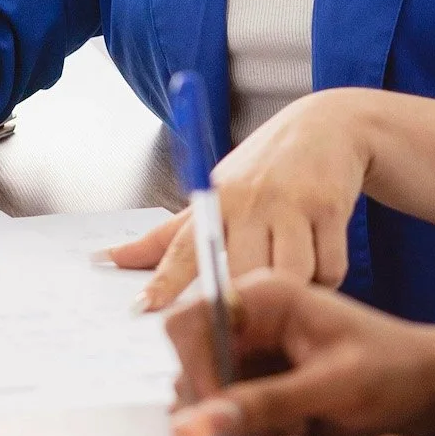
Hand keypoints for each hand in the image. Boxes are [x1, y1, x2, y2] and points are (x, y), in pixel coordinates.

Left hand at [113, 91, 368, 309]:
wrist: (327, 125)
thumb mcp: (213, 194)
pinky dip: (327, 278)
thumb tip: (104, 260)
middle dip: (248, 300)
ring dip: (294, 289)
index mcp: (215, 201)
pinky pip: (329, 269)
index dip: (165, 281)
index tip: (144, 309)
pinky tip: (320, 261)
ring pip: (291, 276)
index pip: (184, 247)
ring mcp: (291, 203)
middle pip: (243, 275)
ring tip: (292, 281)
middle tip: (252, 310)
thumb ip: (165, 237)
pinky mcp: (329, 207)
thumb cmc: (262, 169)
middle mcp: (249, 201)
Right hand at [168, 269, 434, 435]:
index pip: (189, 324)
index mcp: (265, 295)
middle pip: (191, 366)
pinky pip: (231, 414)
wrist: (433, 387)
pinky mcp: (263, 382)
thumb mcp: (331, 388)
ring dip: (234, 428)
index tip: (218, 417)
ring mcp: (256, 351)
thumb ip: (263, 405)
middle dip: (216, 410)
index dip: (194, 372)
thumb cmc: (394, 372)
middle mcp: (251, 319)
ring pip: (207, 397)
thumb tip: (191, 426)